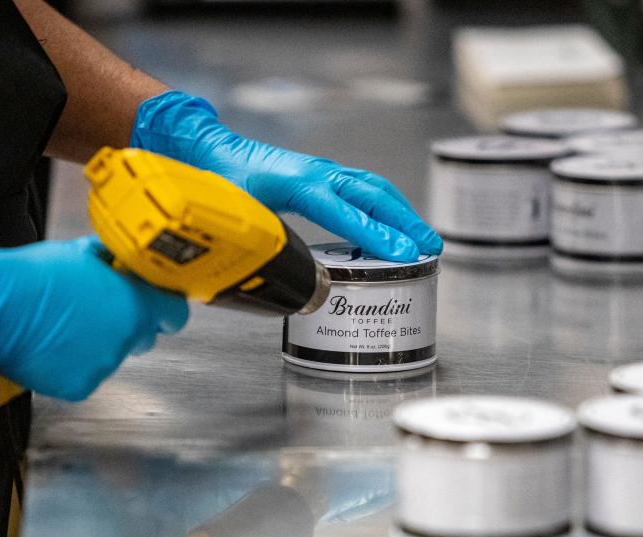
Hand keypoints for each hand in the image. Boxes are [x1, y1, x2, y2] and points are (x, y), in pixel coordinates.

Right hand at [0, 236, 188, 400]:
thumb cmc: (32, 278)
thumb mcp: (80, 254)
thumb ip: (109, 264)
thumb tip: (115, 261)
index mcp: (135, 304)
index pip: (175, 314)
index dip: (164, 309)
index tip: (157, 306)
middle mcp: (127, 338)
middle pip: (143, 337)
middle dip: (127, 326)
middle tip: (96, 313)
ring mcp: (105, 365)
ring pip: (110, 356)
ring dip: (94, 345)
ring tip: (61, 328)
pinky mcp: (80, 386)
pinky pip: (84, 376)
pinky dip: (70, 366)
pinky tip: (49, 348)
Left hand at [130, 90, 442, 261]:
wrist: (212, 150)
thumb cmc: (222, 182)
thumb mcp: (239, 216)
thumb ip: (261, 243)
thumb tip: (280, 281)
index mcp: (298, 183)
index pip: (345, 212)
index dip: (375, 235)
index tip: (403, 254)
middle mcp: (318, 174)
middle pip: (374, 196)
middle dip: (405, 223)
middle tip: (430, 249)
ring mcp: (324, 172)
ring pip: (374, 189)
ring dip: (402, 213)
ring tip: (423, 239)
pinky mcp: (325, 175)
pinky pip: (365, 189)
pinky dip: (387, 206)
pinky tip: (395, 223)